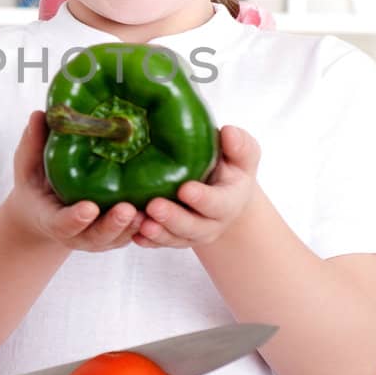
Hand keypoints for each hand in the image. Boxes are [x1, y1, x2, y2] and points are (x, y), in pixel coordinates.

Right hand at [3, 110, 143, 252]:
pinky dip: (146, 226)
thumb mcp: (28, 165)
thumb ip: (33, 143)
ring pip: (118, 238)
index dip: (76, 218)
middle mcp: (77, 234)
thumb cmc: (37, 184)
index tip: (89, 208)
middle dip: (113, 224)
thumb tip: (39, 114)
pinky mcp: (116, 235)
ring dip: (134, 226)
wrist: (46, 211)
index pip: (63, 223)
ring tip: (149, 209)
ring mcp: (98, 237)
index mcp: (53, 220)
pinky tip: (160, 208)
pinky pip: (132, 234)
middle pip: (97, 236)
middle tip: (127, 209)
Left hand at [135, 125, 261, 249]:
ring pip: (174, 238)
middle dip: (173, 218)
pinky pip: (159, 243)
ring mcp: (191, 233)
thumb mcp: (242, 156)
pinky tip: (133, 234)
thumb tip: (228, 132)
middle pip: (193, 226)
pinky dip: (147, 240)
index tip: (185, 189)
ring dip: (157, 232)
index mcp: (229, 202)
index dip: (202, 199)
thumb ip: (239, 146)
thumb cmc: (231, 169)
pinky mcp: (174, 238)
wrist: (224, 194)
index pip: (218, 203)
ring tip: (140, 223)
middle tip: (154, 206)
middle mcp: (211, 223)